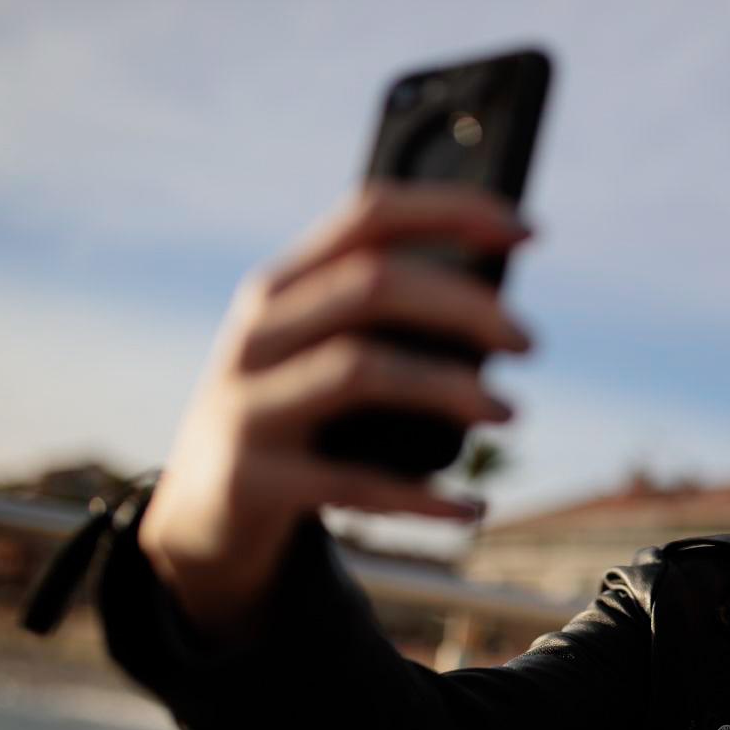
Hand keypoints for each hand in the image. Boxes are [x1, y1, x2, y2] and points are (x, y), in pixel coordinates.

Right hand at [138, 184, 531, 637]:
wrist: (200, 519)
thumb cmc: (292, 419)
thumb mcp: (319, 355)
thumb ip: (386, 323)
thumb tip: (500, 312)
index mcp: (282, 286)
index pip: (368, 216)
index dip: (452, 210)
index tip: (529, 231)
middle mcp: (258, 333)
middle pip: (374, 285)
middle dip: (467, 305)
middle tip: (530, 342)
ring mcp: (247, 404)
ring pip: (361, 369)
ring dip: (452, 388)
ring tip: (509, 412)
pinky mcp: (250, 479)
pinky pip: (352, 483)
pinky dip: (422, 497)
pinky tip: (470, 507)